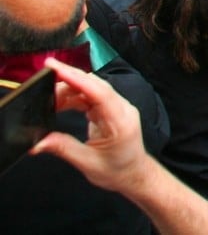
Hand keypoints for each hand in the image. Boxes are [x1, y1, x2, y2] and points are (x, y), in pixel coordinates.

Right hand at [32, 58, 156, 194]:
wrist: (134, 175)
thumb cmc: (117, 171)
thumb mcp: (88, 163)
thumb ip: (64, 148)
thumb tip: (38, 143)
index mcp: (120, 121)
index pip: (99, 92)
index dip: (78, 78)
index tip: (57, 68)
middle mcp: (122, 109)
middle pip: (95, 86)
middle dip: (70, 79)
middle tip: (45, 78)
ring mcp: (117, 108)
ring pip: (92, 89)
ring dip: (70, 89)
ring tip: (48, 98)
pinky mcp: (110, 110)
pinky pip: (92, 97)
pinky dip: (75, 97)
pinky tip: (59, 102)